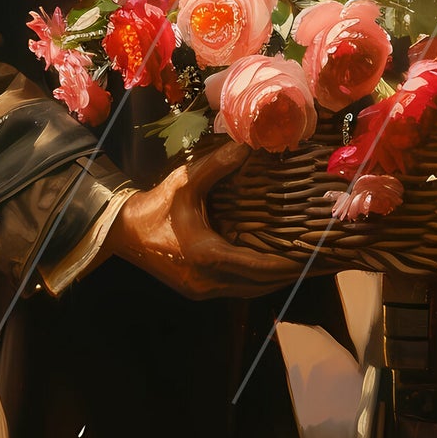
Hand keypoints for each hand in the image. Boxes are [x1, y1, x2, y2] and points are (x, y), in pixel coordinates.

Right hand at [102, 141, 295, 299]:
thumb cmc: (156, 205)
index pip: (257, 267)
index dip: (286, 263)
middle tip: (313, 261)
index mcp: (206, 256)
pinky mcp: (199, 289)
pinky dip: (257, 279)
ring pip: (249, 290)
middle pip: (259, 285)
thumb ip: (217, 166)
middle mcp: (208, 281)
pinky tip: (270, 265)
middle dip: (287, 274)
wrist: (124, 231)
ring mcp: (203, 290)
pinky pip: (238, 288)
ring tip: (298, 265)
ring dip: (274, 279)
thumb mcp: (185, 183)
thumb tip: (247, 147)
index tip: (308, 256)